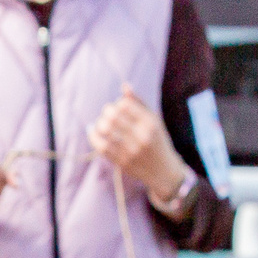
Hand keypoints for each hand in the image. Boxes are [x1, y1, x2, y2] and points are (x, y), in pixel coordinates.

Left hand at [87, 84, 185, 201]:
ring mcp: (132, 151)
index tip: (118, 108)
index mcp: (151, 123)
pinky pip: (102, 147)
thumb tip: (124, 85)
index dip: (117, 104)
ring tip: (100, 124)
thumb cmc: (157, 141)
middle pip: (113, 117)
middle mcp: (142, 136)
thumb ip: (139, 103)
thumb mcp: (154, 120)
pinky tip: (93, 132)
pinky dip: (93, 137)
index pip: (125, 105)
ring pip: (105, 131)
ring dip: (98, 124)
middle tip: (107, 115)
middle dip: (106, 113)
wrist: (164, 172)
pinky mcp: (122, 163)